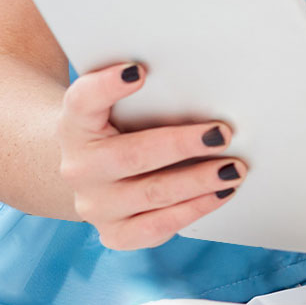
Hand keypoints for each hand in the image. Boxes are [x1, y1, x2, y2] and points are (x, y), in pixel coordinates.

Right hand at [57, 62, 244, 249]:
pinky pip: (156, 228)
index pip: (82, 101)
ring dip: (198, 182)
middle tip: (220, 135)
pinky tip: (218, 195)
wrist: (89, 172)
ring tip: (232, 170)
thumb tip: (199, 87)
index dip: (107, 85)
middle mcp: (78, 168)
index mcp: (74, 125)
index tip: (138, 71)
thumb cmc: (113, 129)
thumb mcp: (111, 107)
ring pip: (152, 194)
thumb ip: (139, 95)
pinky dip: (192, 210)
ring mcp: (94, 205)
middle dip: (181, 145)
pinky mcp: (114, 233)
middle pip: (131, 155)